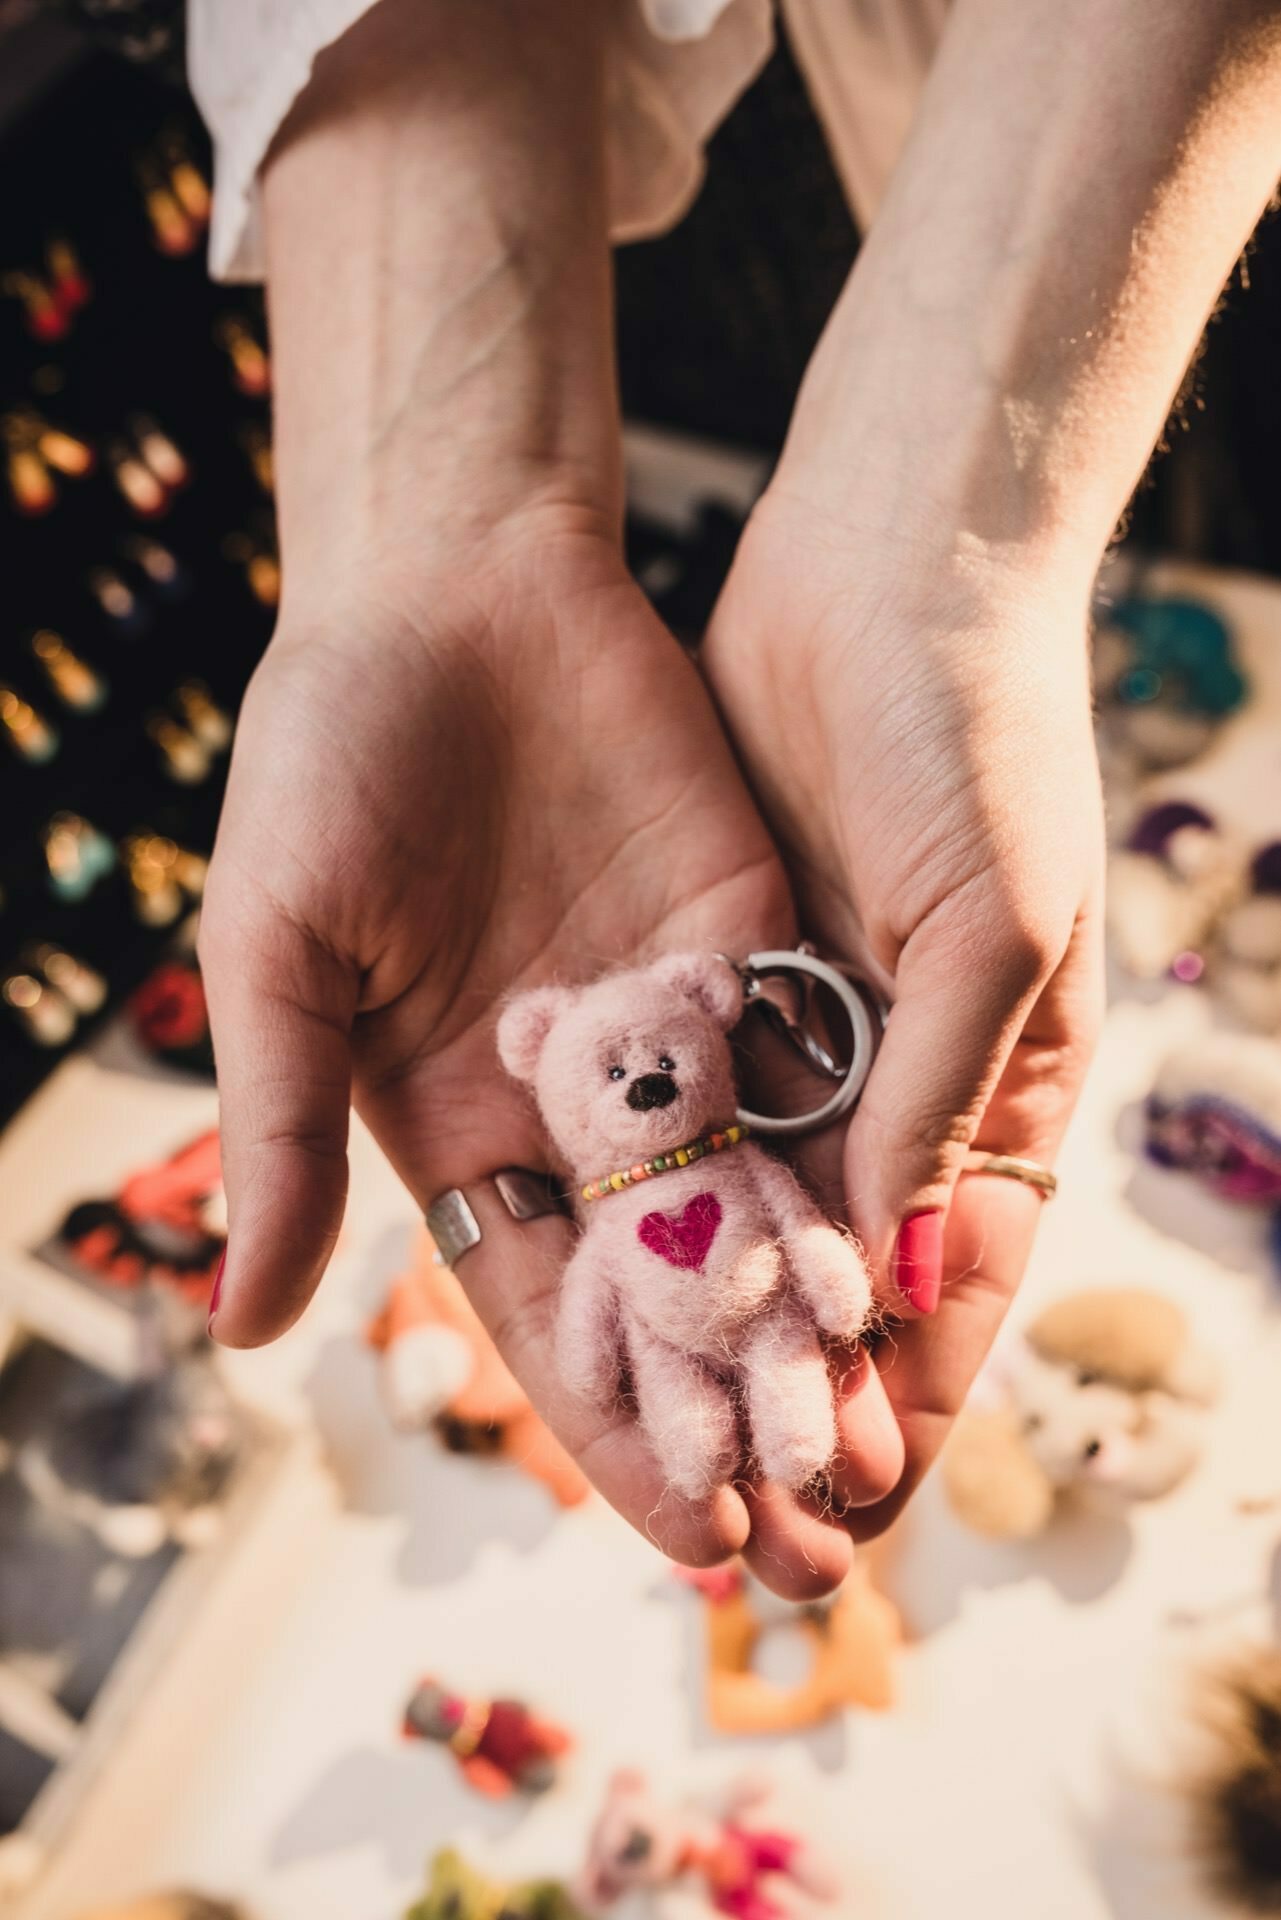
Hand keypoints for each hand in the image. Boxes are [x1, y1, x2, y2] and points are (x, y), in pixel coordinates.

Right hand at [200, 518, 900, 1593]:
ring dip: (811, 1319)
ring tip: (880, 1438)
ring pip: (753, 1197)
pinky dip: (858, 1164)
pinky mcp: (751, 940)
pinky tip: (910, 1259)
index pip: (544, 1308)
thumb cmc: (326, 760)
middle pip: (664, 1283)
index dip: (608, 1420)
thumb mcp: (280, 955)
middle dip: (731, 1404)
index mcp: (451, 1123)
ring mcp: (670, 1024)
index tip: (683, 1527)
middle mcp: (571, 1099)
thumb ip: (275, 1132)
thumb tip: (239, 1329)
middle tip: (813, 1534)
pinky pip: (810, 1068)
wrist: (450, 584)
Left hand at [703, 485, 1105, 1536]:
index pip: (955, 1291)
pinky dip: (640, 1212)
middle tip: (731, 1539)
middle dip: (787, 1406)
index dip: (908, 1405)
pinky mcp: (702, 982)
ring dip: (702, 1338)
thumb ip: (940, 1101)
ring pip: (739, 1223)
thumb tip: (897, 1275)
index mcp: (997, 1090)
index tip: (851, 1518)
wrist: (881, 577)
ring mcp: (793, 1039)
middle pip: (835, 1287)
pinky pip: (665, 1122)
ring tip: (653, 1450)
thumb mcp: (991, 928)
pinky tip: (595, 1297)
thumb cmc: (983, 743)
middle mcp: (892, 1086)